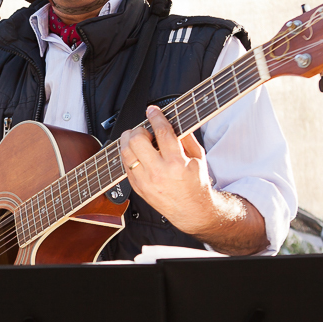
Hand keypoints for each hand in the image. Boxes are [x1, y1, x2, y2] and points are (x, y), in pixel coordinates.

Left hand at [119, 105, 214, 234]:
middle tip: (146, 131)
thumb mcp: (198, 158)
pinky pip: (124, 164)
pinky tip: (136, 152)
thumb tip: (173, 120)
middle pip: (137, 140)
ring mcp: (145, 181)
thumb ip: (186, 137)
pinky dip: (128, 154)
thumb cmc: (196, 184)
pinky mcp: (137, 187)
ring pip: (125, 152)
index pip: (162, 133)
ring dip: (129, 140)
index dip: (156, 117)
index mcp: (177, 164)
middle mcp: (158, 173)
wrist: (191, 211)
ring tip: (139, 139)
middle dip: (140, 130)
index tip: (152, 110)